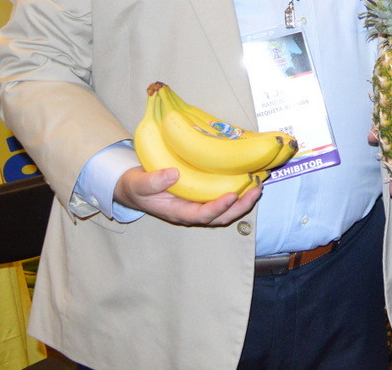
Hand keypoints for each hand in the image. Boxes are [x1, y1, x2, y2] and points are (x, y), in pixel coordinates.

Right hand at [114, 166, 260, 226]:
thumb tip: (173, 174)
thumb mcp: (139, 183)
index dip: (218, 207)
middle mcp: (192, 212)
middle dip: (241, 206)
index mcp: (178, 212)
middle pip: (221, 216)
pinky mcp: (202, 195)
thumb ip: (153, 181)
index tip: (231, 194)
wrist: (134, 187)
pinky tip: (247, 178)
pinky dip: (237, 191)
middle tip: (256, 190)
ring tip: (258, 185)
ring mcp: (198, 205)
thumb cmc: (136, 186)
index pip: (202, 215)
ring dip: (243, 200)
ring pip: (225, 210)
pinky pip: (222, 196)